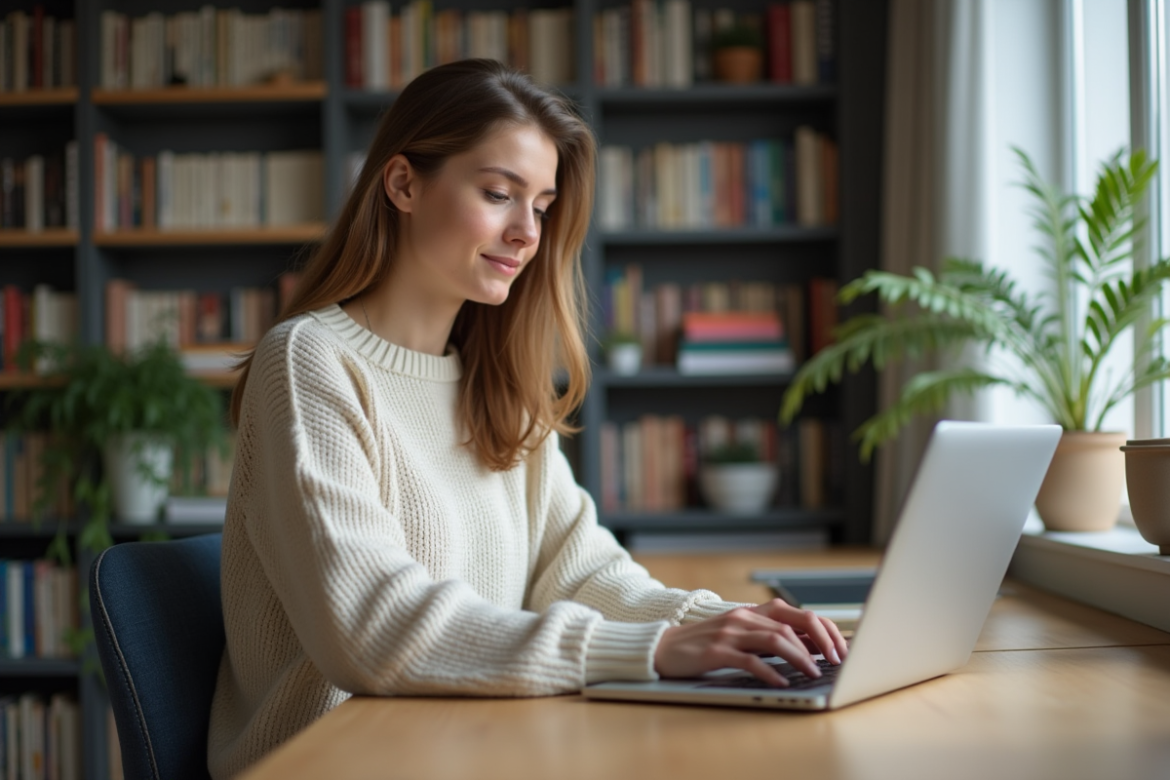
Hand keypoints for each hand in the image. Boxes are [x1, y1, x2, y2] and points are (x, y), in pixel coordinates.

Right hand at [653, 602, 846, 687]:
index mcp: (754, 612)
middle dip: (821, 641)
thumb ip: (771, 637)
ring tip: (814, 673)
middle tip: (836, 661)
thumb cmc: (707, 644)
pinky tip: (782, 682)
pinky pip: (749, 660)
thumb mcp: (742, 636)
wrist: (665, 646)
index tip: (842, 650)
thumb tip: (813, 649)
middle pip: (793, 623)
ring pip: (775, 639)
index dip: (826, 630)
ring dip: (800, 658)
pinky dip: (770, 672)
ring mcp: (730, 633)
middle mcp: (745, 618)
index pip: (799, 614)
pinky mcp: (717, 651)